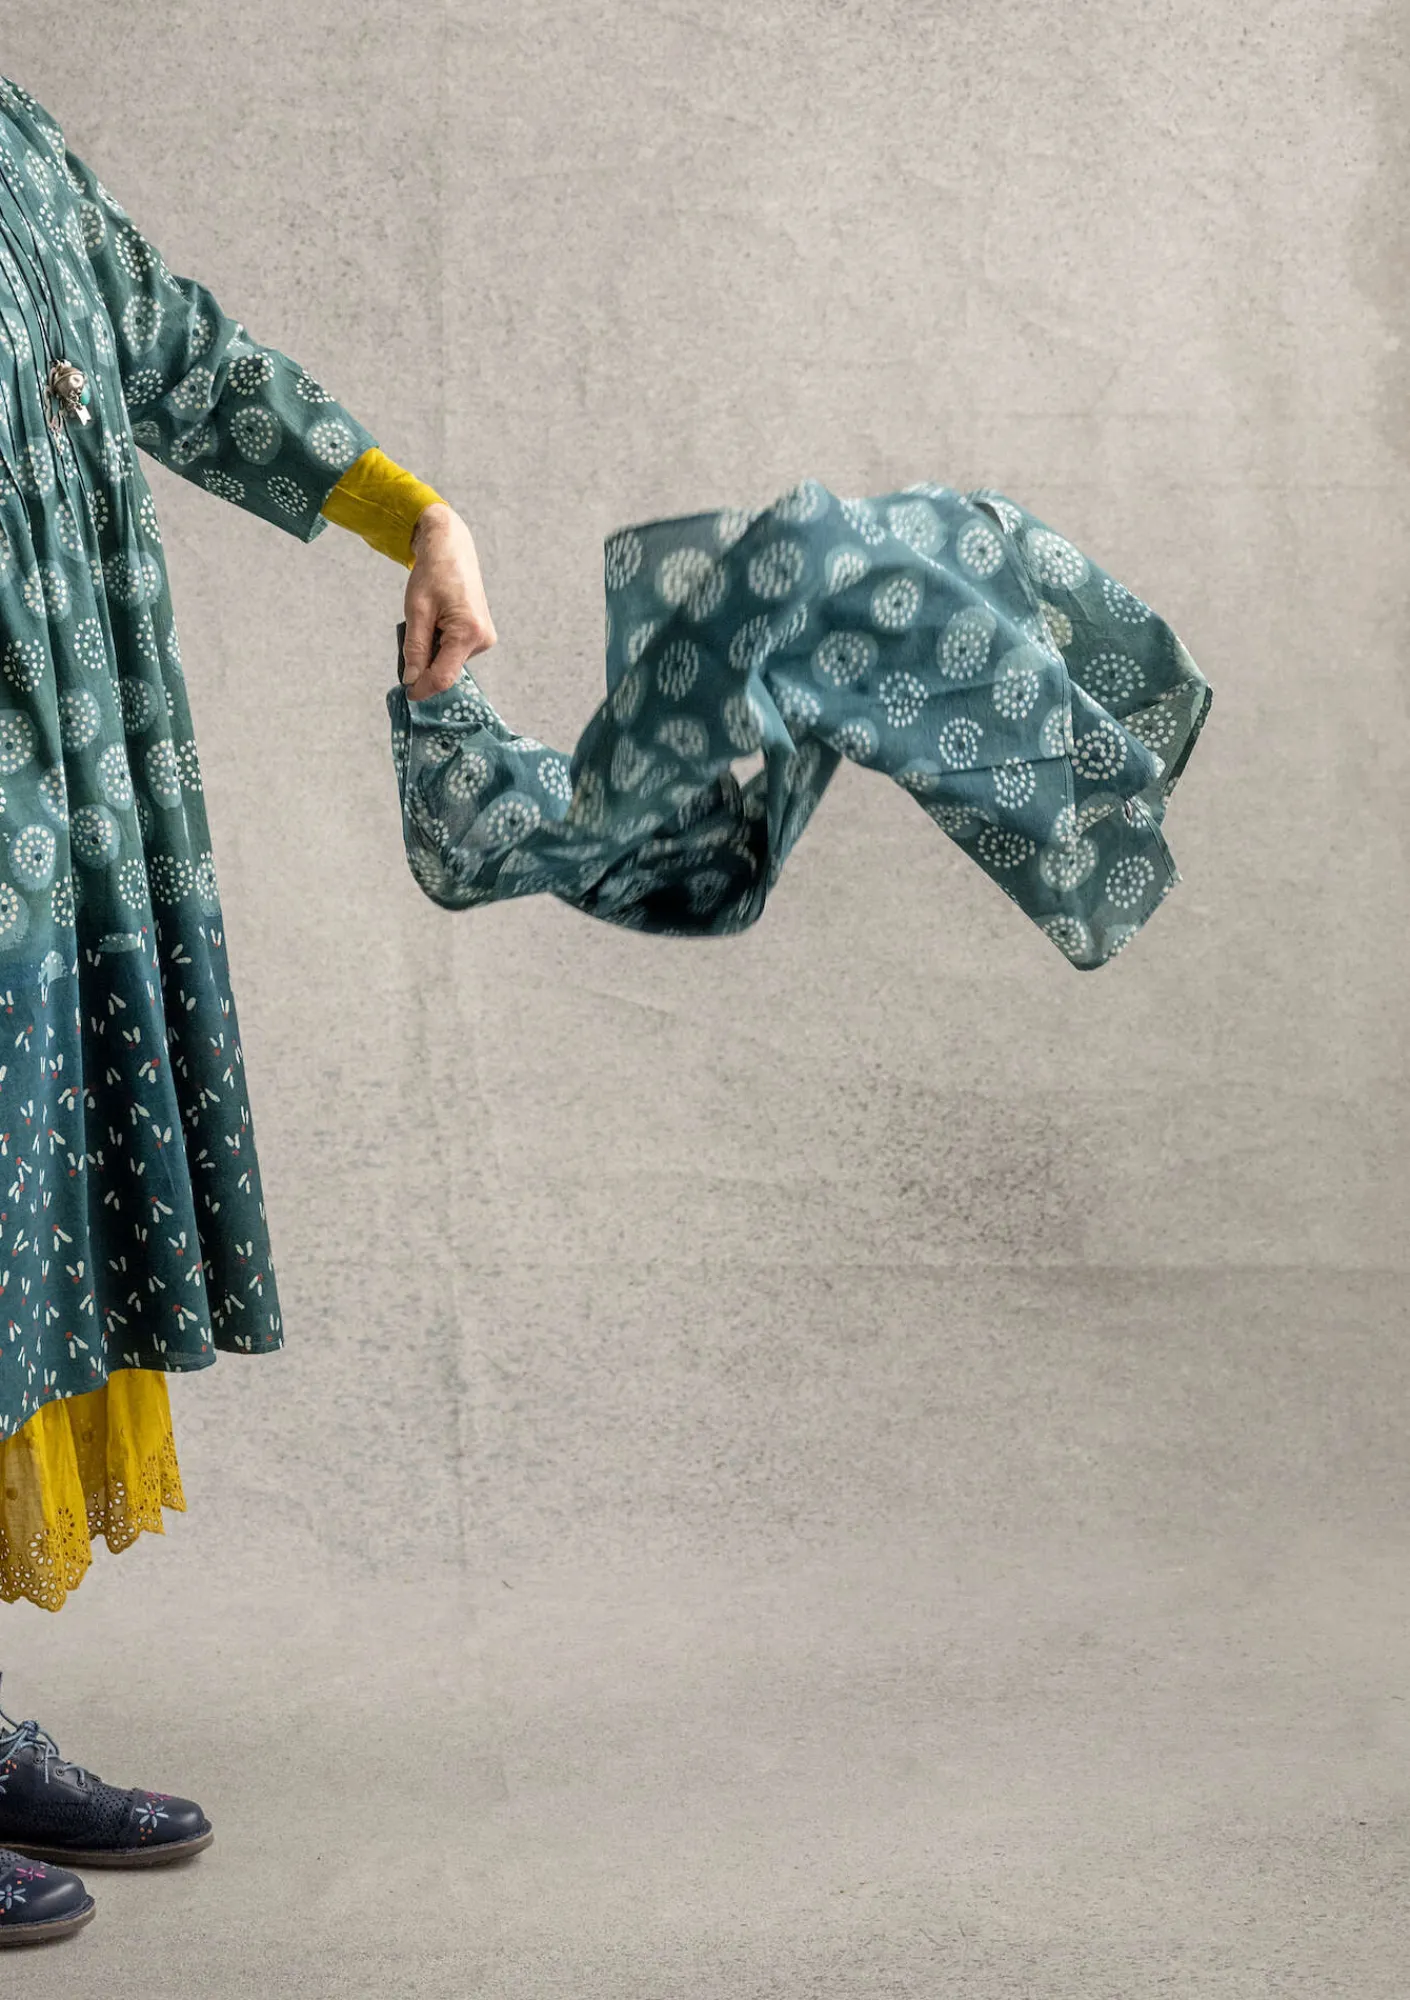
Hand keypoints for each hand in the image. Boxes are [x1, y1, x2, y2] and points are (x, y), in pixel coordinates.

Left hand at [401, 502, 497, 700]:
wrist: (451, 548)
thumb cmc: (433, 573)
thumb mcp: (416, 611)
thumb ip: (415, 648)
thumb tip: (411, 679)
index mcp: (468, 633)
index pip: (444, 677)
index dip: (423, 689)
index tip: (406, 694)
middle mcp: (482, 640)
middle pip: (447, 670)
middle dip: (425, 665)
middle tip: (409, 639)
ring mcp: (484, 638)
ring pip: (450, 661)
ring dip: (433, 653)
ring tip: (427, 622)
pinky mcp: (482, 635)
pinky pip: (456, 652)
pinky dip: (441, 645)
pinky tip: (437, 622)